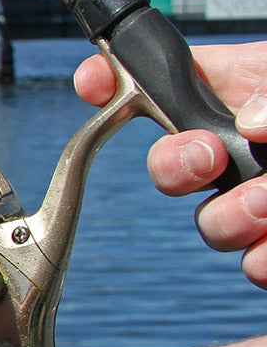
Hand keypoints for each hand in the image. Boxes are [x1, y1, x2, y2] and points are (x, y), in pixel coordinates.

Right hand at [74, 41, 266, 287]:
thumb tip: (248, 122)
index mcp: (240, 96)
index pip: (165, 83)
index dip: (118, 80)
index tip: (95, 82)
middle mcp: (240, 153)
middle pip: (170, 166)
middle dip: (175, 167)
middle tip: (207, 160)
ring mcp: (254, 204)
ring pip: (210, 225)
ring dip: (230, 219)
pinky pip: (251, 266)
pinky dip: (260, 261)